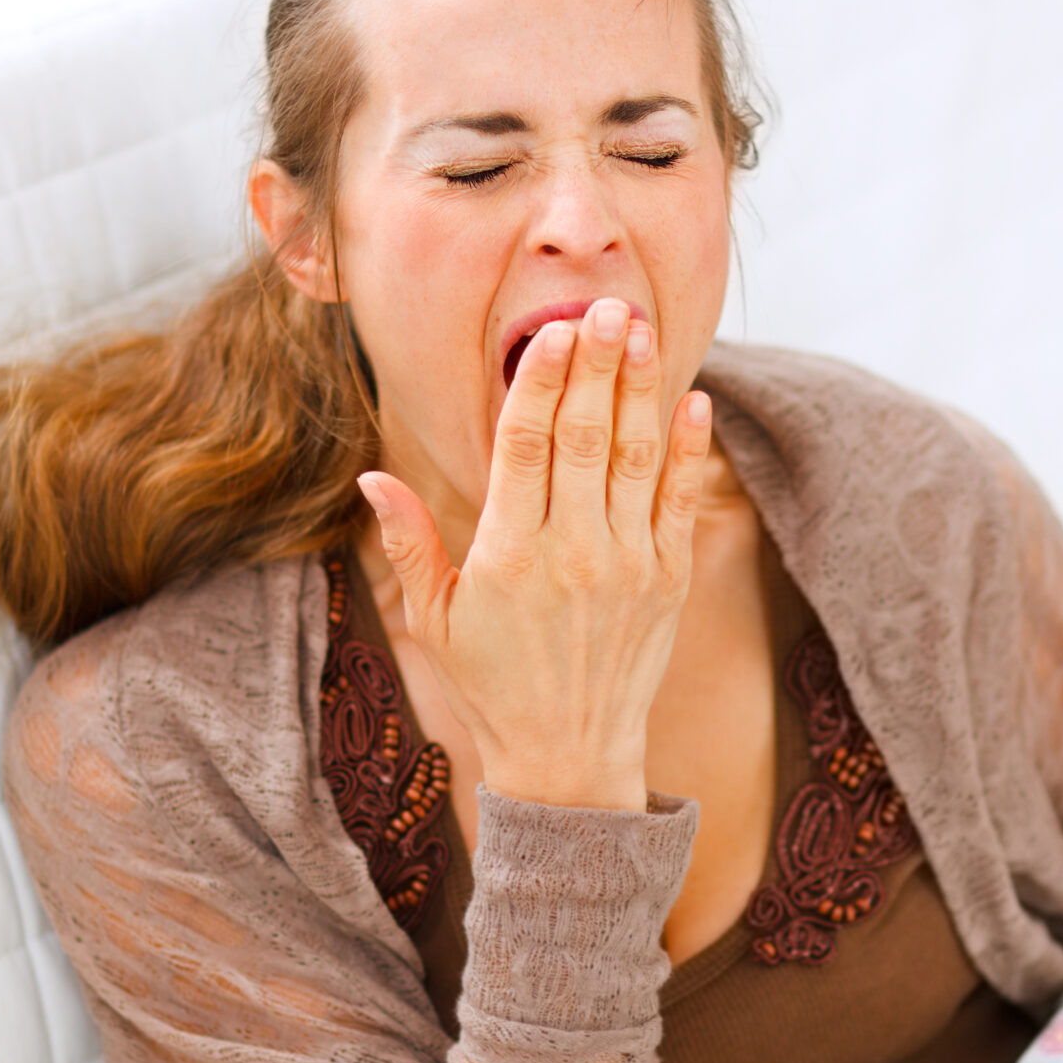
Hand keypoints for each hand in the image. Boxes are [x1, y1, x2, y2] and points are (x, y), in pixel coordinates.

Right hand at [360, 301, 711, 811]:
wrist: (569, 758)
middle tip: (606, 304)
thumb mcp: (437, 620)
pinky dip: (686, 450)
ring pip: (636, 459)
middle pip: (585, 438)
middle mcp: (571, 553)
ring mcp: (627, 566)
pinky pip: (679, 502)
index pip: (524, 447)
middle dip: (597, 365)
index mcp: (507, 555)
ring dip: (640, 389)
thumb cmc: (493, 685)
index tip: (552, 331)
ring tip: (641, 328)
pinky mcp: (667, 581)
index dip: (541, 382)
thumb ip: (409, 544)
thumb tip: (370, 478)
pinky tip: (691, 401)